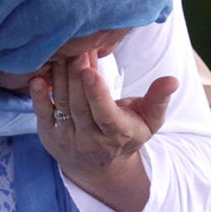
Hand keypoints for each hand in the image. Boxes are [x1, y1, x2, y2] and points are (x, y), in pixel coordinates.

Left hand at [35, 50, 177, 211]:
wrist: (98, 165)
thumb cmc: (127, 134)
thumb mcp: (149, 120)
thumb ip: (159, 99)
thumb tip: (172, 80)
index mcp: (117, 134)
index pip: (105, 115)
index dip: (97, 95)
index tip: (90, 72)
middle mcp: (90, 140)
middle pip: (80, 103)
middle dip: (78, 73)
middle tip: (79, 46)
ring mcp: (67, 138)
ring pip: (62, 103)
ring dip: (61, 76)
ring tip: (64, 51)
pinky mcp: (49, 134)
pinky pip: (42, 113)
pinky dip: (38, 95)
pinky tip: (38, 77)